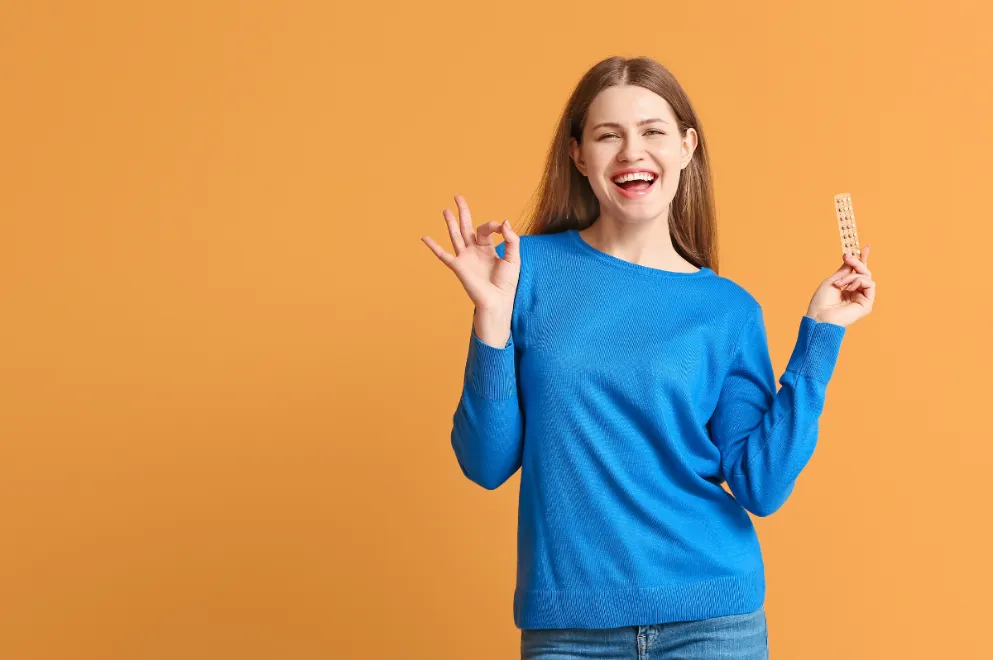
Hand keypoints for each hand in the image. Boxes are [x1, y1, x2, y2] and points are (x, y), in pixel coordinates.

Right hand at [421, 194, 520, 317]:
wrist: (498, 301)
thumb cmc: (506, 283)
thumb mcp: (513, 258)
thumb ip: (511, 239)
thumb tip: (504, 222)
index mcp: (487, 248)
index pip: (486, 228)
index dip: (493, 225)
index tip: (501, 228)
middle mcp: (474, 251)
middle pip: (466, 226)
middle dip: (463, 211)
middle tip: (458, 196)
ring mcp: (465, 258)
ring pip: (455, 236)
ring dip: (450, 222)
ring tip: (446, 210)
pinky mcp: (458, 267)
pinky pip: (443, 255)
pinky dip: (433, 246)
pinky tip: (424, 237)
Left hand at [805, 246, 875, 327]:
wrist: (820, 317)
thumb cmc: (821, 301)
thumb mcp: (832, 281)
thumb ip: (844, 270)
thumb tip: (852, 258)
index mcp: (846, 289)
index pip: (857, 272)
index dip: (862, 260)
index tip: (865, 247)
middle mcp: (855, 293)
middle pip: (863, 272)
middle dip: (857, 262)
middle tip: (847, 257)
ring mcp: (862, 298)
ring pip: (866, 277)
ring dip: (852, 276)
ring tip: (840, 283)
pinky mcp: (867, 304)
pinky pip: (869, 284)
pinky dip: (859, 282)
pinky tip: (849, 288)